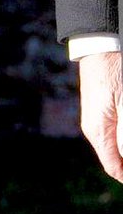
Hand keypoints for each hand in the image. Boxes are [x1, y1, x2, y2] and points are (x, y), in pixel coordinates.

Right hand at [79, 51, 122, 183]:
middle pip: (115, 158)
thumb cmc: (114, 71)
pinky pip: (113, 133)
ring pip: (115, 145)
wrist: (99, 45)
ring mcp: (96, 119)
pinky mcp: (100, 110)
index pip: (114, 168)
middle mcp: (94, 129)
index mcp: (98, 131)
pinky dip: (122, 136)